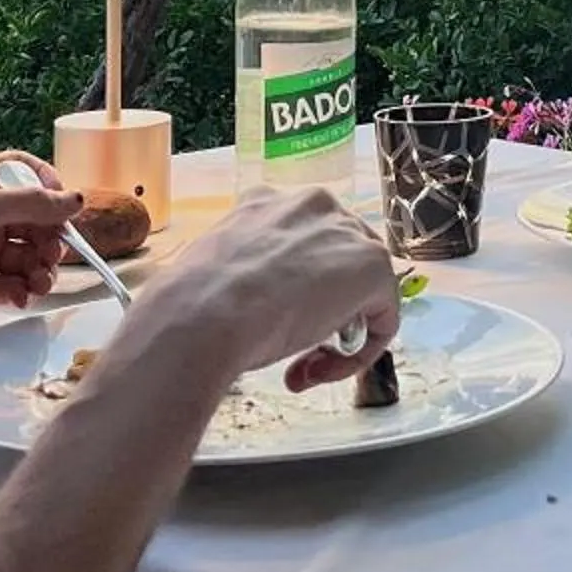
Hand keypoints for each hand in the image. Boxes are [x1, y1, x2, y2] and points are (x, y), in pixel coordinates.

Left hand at [0, 153, 78, 351]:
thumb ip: (31, 203)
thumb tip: (76, 199)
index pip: (22, 173)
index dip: (46, 184)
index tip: (62, 203)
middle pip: (33, 218)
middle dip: (50, 234)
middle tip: (54, 252)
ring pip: (28, 255)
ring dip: (42, 267)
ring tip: (40, 280)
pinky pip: (15, 285)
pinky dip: (25, 291)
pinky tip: (21, 296)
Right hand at [135, 189, 400, 391]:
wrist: (200, 315)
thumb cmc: (189, 304)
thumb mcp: (212, 273)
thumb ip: (239, 276)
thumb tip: (241, 305)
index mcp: (267, 201)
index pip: (300, 244)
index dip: (290, 293)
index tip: (265, 326)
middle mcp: (312, 204)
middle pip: (337, 261)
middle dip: (321, 309)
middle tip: (291, 349)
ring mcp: (346, 232)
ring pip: (361, 289)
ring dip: (337, 333)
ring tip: (304, 366)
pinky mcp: (372, 267)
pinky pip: (381, 317)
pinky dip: (359, 353)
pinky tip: (320, 370)